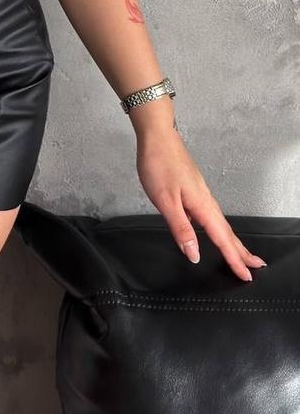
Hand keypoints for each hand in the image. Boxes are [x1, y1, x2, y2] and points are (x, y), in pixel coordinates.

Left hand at [135, 125, 266, 280]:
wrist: (157, 136)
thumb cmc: (159, 165)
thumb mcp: (165, 201)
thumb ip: (180, 228)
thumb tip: (194, 254)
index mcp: (202, 205)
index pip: (221, 238)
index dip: (233, 259)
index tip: (246, 276)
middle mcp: (206, 200)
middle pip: (227, 231)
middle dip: (241, 252)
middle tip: (255, 268)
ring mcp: (201, 193)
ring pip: (220, 223)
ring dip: (231, 241)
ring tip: (239, 255)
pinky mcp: (194, 189)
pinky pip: (211, 215)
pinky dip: (218, 228)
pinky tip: (213, 231)